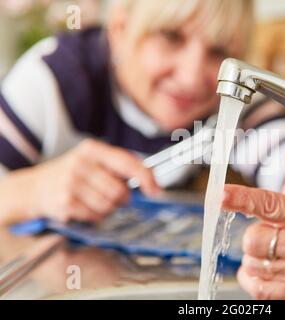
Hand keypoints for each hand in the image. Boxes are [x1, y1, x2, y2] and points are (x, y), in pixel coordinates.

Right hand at [29, 139, 159, 222]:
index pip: (128, 163)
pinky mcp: (65, 202)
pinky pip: (95, 216)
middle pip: (120, 190)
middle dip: (122, 198)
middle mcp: (81, 163)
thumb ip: (120, 166)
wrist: (34, 187)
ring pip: (109, 205)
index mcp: (93, 149)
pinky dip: (95, 216)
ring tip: (95, 200)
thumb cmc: (73, 174)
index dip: (146, 178)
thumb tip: (151, 180)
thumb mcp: (94, 160)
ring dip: (108, 208)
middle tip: (114, 196)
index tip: (156, 190)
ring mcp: (71, 183)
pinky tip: (84, 207)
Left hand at [222, 132, 284, 299]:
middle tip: (269, 231)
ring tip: (275, 249)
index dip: (243, 199)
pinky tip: (267, 266)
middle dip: (254, 235)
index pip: (269, 205)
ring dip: (255, 256)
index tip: (221, 194)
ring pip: (254, 263)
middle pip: (254, 240)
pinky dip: (253, 277)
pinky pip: (259, 288)